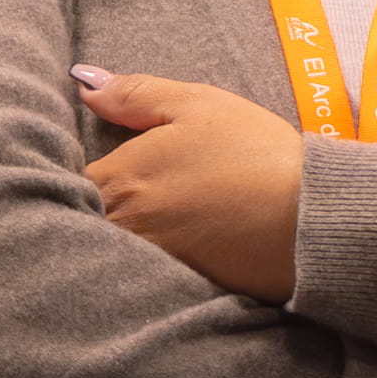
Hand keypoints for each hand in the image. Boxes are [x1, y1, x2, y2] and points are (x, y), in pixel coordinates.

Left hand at [76, 67, 303, 301]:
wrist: (313, 220)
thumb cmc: (256, 155)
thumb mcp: (198, 105)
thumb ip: (135, 94)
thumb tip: (85, 85)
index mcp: (120, 180)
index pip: (63, 184)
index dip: (66, 178)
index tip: (78, 173)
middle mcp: (122, 228)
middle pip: (74, 225)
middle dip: (77, 213)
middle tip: (85, 204)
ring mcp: (146, 265)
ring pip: (101, 255)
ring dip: (102, 244)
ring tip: (128, 229)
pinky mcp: (173, 292)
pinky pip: (133, 282)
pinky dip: (131, 272)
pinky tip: (154, 258)